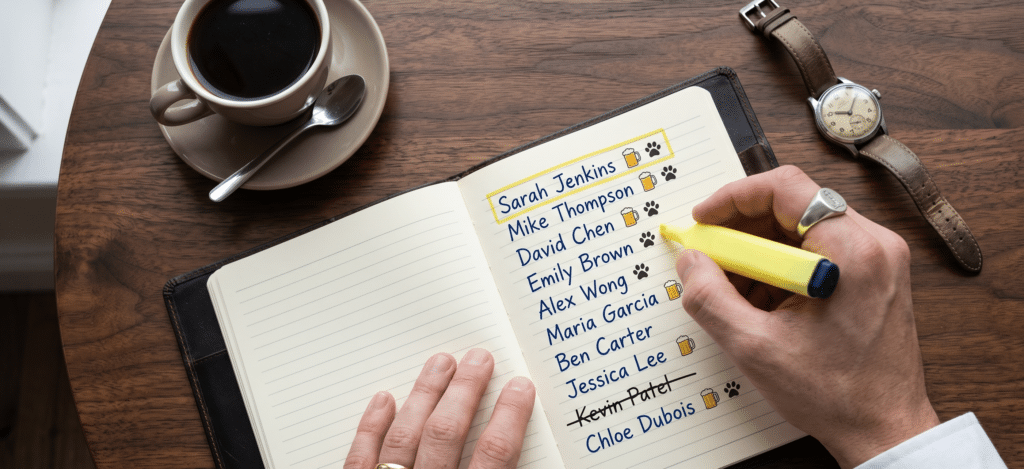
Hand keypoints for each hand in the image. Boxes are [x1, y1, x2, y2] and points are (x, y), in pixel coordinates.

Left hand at [344, 349, 535, 468]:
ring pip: (405, 437)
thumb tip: (526, 450)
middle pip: (447, 434)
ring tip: (441, 363)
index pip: (494, 456)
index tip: (520, 387)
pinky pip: (360, 458)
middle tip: (479, 359)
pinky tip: (384, 399)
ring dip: (424, 395)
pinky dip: (371, 427)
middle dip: (465, 391)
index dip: (510, 417)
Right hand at [674, 166, 938, 467]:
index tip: (703, 219)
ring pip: (802, 228)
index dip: (734, 197)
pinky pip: (817, 249)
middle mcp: (873, 244)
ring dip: (759, 251)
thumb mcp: (755, 347)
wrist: (884, 428)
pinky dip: (781, 266)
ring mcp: (878, 258)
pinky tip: (762, 301)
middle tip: (710, 257)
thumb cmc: (836, 394)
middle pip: (793, 204)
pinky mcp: (874, 274)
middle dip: (742, 229)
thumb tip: (690, 261)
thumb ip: (711, 298)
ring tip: (735, 290)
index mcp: (851, 251)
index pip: (786, 188)